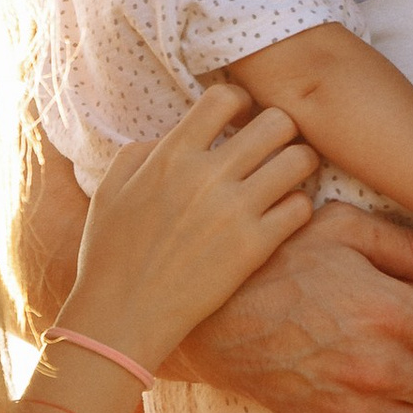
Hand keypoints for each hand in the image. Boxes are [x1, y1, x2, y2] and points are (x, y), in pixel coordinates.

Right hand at [68, 85, 320, 372]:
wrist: (122, 316)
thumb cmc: (110, 253)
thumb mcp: (111, 188)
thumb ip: (145, 151)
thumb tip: (176, 136)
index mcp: (171, 155)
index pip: (226, 96)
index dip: (240, 102)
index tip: (240, 120)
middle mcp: (207, 176)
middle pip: (277, 121)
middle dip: (281, 130)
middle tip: (273, 149)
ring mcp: (235, 211)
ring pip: (300, 160)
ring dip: (298, 165)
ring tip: (286, 178)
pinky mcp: (254, 248)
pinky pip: (302, 208)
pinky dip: (297, 208)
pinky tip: (281, 217)